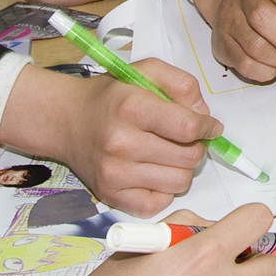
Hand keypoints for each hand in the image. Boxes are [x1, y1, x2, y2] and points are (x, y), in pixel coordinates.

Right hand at [0, 60, 215, 215]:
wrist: (66, 121)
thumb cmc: (111, 96)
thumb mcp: (146, 72)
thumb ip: (182, 84)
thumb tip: (204, 115)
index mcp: (131, 107)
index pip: (188, 127)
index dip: (207, 127)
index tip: (208, 126)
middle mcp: (121, 142)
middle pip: (188, 157)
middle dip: (196, 146)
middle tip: (184, 139)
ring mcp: (115, 173)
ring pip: (179, 182)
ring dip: (182, 168)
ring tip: (167, 154)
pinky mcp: (111, 195)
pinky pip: (159, 203)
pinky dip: (164, 190)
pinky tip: (154, 173)